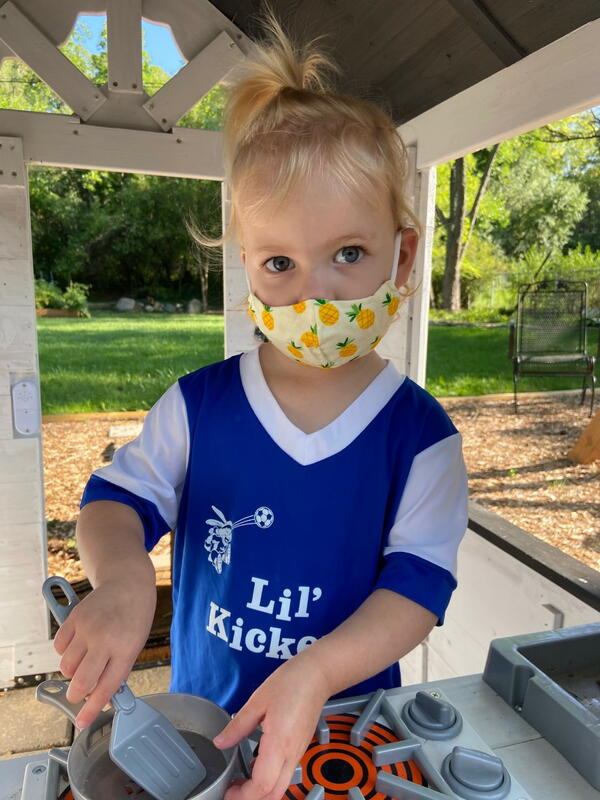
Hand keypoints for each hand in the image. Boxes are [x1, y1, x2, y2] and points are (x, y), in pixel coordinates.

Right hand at [53, 578, 155, 728]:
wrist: (128, 583)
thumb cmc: (135, 617)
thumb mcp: (135, 645)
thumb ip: (118, 669)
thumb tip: (100, 695)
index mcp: (126, 649)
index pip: (106, 688)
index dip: (92, 710)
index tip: (82, 722)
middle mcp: (105, 639)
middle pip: (80, 682)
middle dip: (76, 695)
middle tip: (79, 694)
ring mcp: (87, 628)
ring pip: (66, 667)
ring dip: (72, 672)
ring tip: (85, 661)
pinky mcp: (74, 618)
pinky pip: (59, 647)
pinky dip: (65, 652)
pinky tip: (79, 645)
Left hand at [213, 651, 330, 799]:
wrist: (318, 674)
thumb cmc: (291, 682)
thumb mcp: (257, 701)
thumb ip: (238, 726)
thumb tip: (221, 743)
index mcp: (279, 743)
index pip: (262, 785)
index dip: (242, 796)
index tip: (228, 791)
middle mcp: (291, 753)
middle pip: (273, 794)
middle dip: (251, 799)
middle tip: (232, 790)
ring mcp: (298, 752)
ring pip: (280, 786)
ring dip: (260, 791)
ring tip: (241, 780)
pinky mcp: (300, 747)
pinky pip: (285, 773)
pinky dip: (269, 779)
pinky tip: (255, 765)